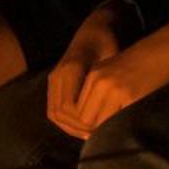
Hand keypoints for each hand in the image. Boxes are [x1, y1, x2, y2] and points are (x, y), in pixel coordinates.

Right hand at [46, 5, 122, 133]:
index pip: (71, 108)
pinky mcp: (54, 82)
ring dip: (70, 127)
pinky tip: (80, 128)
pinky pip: (53, 108)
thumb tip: (115, 111)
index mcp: (71, 70)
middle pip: (60, 113)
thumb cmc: (109, 43)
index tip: (103, 132)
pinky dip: (64, 122)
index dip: (85, 123)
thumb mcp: (114, 59)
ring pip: (54, 113)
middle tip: (98, 139)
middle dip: (78, 129)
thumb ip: (111, 83)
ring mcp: (53, 78)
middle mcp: (58, 75)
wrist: (95, 29)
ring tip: (89, 136)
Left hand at [49, 16, 168, 140]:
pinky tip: (126, 128)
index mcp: (94, 75)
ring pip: (98, 121)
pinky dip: (119, 126)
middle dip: (92, 131)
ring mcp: (113, 89)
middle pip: (85, 118)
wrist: (167, 49)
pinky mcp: (130, 95)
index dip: (84, 124)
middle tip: (104, 137)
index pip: (78, 109)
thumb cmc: (145, 63)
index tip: (94, 132)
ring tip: (114, 135)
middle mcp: (99, 81)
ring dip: (104, 131)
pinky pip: (117, 119)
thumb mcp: (115, 73)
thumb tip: (93, 123)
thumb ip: (101, 92)